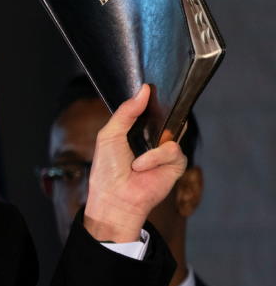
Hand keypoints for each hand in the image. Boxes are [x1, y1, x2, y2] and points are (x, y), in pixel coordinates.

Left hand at [84, 84, 187, 242]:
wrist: (115, 197)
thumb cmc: (108, 169)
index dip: (150, 100)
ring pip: (170, 133)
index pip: (148, 108)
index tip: (150, 88)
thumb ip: (126, 112)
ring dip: (149, 149)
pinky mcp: (176, 164)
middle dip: (159, 117)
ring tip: (135, 163)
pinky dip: (156, 158)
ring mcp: (165, 151)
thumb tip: (144, 90)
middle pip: (166, 116)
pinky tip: (143, 168)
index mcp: (135, 130)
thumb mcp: (110, 135)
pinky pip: (173, 150)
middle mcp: (152, 138)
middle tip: (147, 124)